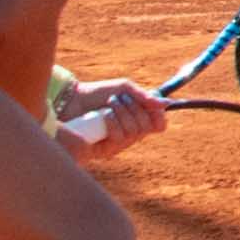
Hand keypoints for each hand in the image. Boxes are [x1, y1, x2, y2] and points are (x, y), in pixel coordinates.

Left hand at [55, 77, 170, 158]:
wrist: (73, 101)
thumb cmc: (99, 94)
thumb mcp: (124, 89)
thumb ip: (144, 97)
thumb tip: (166, 103)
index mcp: (139, 119)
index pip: (159, 126)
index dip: (159, 117)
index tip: (153, 105)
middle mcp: (131, 134)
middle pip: (147, 127)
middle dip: (135, 109)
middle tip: (121, 99)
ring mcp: (119, 143)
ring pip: (134, 132)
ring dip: (122, 113)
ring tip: (110, 104)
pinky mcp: (107, 150)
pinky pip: (119, 138)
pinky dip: (113, 122)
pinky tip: (104, 115)